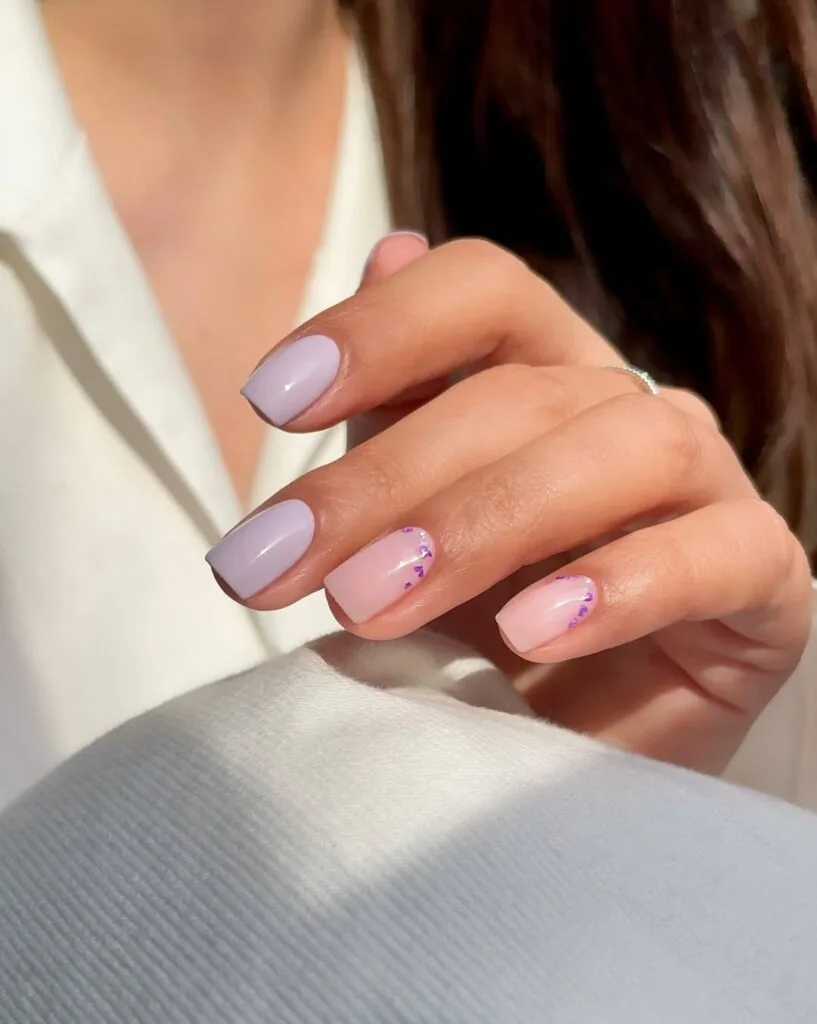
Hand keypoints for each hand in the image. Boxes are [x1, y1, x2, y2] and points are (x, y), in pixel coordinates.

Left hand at [208, 236, 812, 772]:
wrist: (565, 755)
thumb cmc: (478, 635)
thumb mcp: (409, 519)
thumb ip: (395, 402)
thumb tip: (388, 249)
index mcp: (544, 376)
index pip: (483, 290)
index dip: (381, 328)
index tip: (271, 402)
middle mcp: (630, 411)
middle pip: (524, 390)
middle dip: (388, 480)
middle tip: (283, 565)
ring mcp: (708, 491)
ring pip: (623, 448)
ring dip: (486, 523)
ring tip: (376, 605)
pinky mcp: (765, 584)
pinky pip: (715, 554)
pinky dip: (621, 585)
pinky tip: (532, 634)